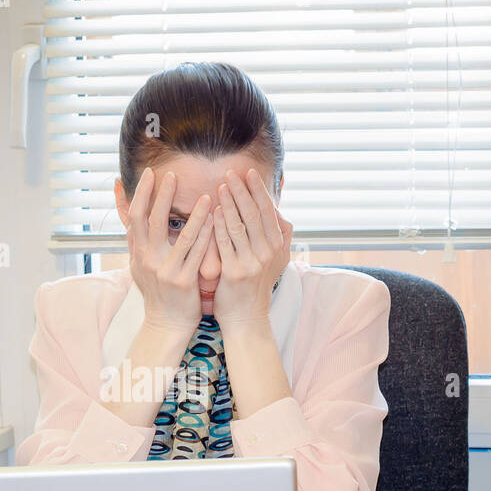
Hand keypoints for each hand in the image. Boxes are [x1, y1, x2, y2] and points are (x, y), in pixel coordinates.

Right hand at [124, 166, 213, 335]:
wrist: (166, 324)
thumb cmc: (157, 293)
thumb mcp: (139, 267)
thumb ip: (135, 241)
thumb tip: (126, 213)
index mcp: (137, 253)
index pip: (134, 216)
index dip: (141, 193)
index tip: (150, 174)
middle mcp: (147, 259)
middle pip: (151, 220)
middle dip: (162, 195)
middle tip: (172, 174)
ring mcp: (165, 270)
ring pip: (181, 235)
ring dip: (194, 213)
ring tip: (207, 195)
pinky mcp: (182, 281)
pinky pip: (197, 253)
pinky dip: (207, 235)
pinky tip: (216, 221)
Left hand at [209, 167, 292, 330]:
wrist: (247, 319)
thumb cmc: (254, 287)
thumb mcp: (275, 262)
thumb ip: (278, 236)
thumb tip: (278, 211)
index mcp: (278, 247)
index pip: (268, 211)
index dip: (259, 190)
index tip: (249, 172)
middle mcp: (268, 253)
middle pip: (255, 214)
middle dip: (244, 190)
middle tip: (233, 172)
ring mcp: (252, 262)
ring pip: (240, 225)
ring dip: (230, 203)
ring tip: (222, 185)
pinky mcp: (235, 272)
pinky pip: (225, 242)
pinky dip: (219, 224)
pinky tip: (212, 211)